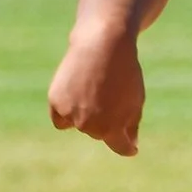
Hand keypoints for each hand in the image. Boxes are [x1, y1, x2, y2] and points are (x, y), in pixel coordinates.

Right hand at [48, 21, 144, 155]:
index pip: (121, 147)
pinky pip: (60, 119)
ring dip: (85, 114)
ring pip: (79, 124)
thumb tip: (130, 146)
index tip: (131, 147)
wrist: (102, 44)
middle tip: (109, 93)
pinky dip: (66, 113)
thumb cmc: (124, 72)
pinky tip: (74, 97)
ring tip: (93, 88)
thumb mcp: (135, 100)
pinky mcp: (56, 102)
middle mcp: (90, 125)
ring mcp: (71, 114)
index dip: (127, 147)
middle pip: (99, 133)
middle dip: (105, 119)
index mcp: (113, 128)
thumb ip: (131, 125)